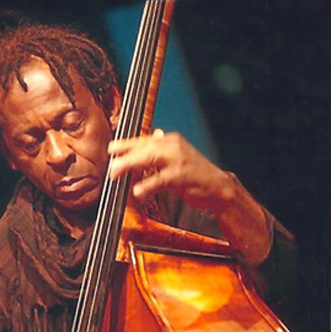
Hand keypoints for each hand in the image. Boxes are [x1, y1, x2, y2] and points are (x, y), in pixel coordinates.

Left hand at [107, 129, 237, 211]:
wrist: (219, 187)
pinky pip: (160, 180)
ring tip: (115, 174)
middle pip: (143, 148)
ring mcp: (179, 160)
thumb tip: (146, 142)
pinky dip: (147, 185)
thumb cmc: (196, 174)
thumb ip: (161, 152)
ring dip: (129, 166)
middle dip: (124, 156)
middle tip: (111, 165)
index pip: (144, 140)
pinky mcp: (182, 176)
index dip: (126, 145)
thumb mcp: (177, 158)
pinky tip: (138, 191)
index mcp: (171, 140)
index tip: (111, 149)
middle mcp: (174, 146)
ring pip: (149, 159)